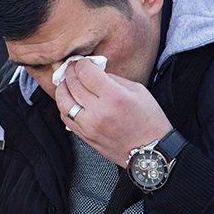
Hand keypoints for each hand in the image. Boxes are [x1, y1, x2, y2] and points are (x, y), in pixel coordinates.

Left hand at [54, 58, 171, 166]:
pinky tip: (70, 100)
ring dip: (62, 88)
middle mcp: (99, 112)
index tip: (83, 62)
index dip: (81, 63)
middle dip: (70, 71)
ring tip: (67, 82)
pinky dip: (64, 105)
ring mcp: (89, 126)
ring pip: (62, 102)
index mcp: (114, 97)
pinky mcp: (85, 136)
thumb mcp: (138, 91)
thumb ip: (113, 78)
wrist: (150, 151)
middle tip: (73, 67)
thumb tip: (95, 71)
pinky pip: (65, 118)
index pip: (86, 73)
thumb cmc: (149, 120)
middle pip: (72, 84)